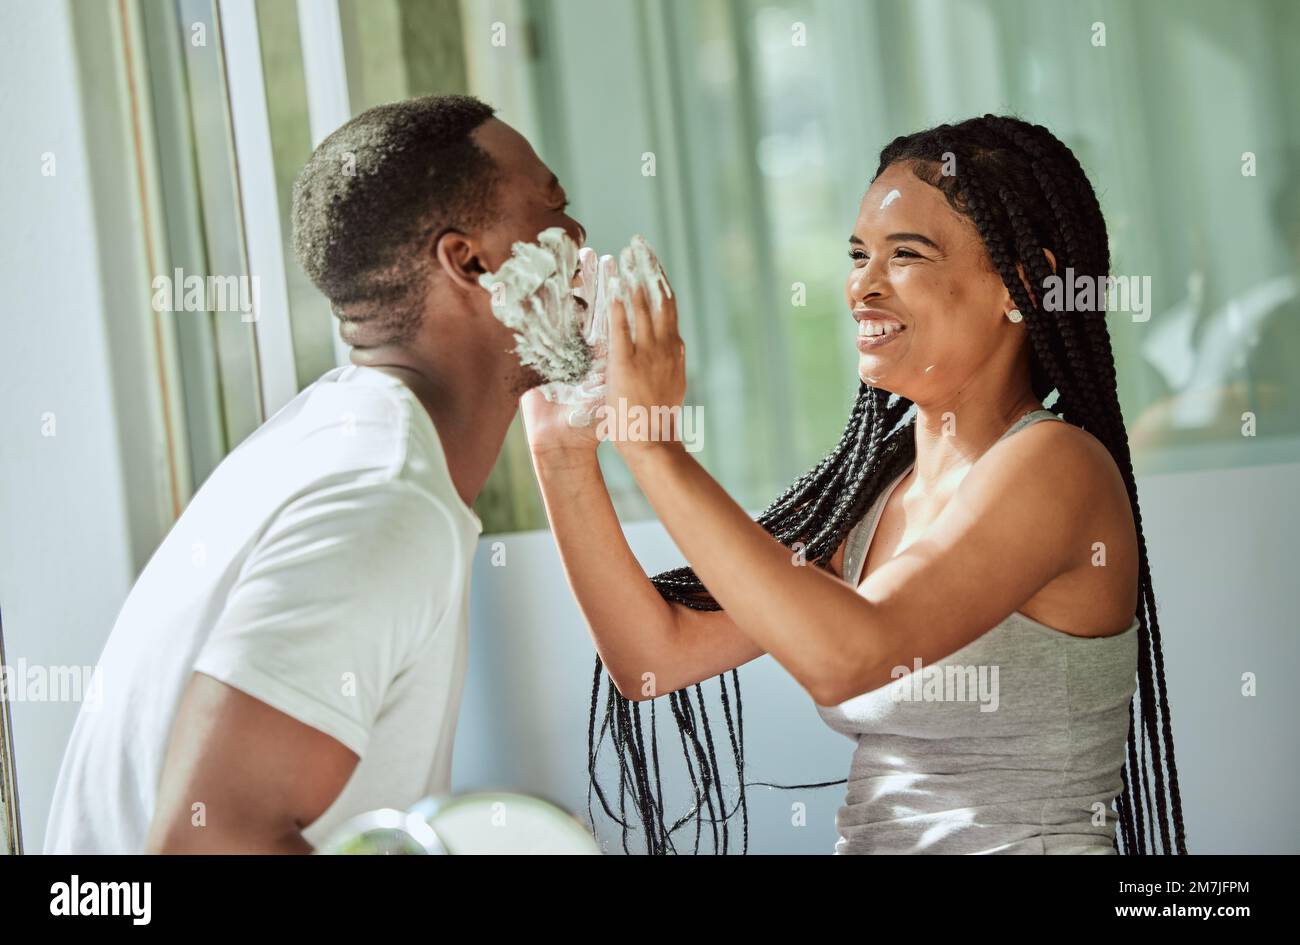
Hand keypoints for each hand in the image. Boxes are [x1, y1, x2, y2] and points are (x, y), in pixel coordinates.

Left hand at [605, 260, 685, 456]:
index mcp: (674, 350)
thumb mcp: (673, 385)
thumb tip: (677, 347)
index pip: (669, 306)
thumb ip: (673, 363)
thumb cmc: (657, 420)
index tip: (652, 262)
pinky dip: (619, 305)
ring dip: (633, 278)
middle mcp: (665, 347)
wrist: (653, 443)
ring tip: (623, 255)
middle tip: (639, 244)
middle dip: (649, 268)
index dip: (660, 281)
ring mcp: (647, 355)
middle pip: (659, 297)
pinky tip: (614, 286)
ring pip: (642, 307)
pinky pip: (622, 329)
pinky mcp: (626, 365)